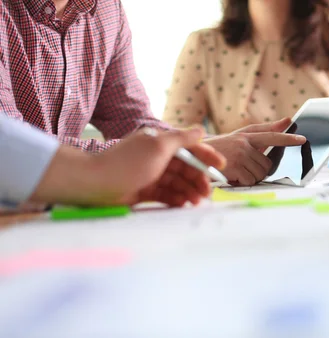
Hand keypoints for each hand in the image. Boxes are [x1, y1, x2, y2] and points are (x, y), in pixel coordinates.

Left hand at [31, 128, 225, 206]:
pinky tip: (183, 205)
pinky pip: (166, 194)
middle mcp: (157, 157)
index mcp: (161, 142)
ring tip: (197, 202)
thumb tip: (201, 129)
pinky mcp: (144, 191)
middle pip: (185, 168)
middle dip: (198, 179)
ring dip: (189, 191)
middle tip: (207, 193)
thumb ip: (182, 138)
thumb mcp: (158, 146)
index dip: (206, 156)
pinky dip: (176, 199)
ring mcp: (151, 174)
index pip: (190, 147)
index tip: (221, 166)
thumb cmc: (128, 163)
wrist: (95, 184)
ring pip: (178, 183)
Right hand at [204, 118, 305, 185]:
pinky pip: (250, 181)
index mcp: (246, 135)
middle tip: (244, 169)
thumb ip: (263, 131)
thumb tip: (286, 120)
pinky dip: (242, 183)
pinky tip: (232, 177)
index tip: (302, 139)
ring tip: (236, 172)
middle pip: (267, 164)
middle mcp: (244, 142)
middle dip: (258, 171)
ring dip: (250, 178)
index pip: (271, 135)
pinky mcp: (234, 166)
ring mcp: (239, 154)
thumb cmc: (221, 150)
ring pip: (260, 174)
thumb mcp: (240, 138)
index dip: (287, 138)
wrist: (194, 157)